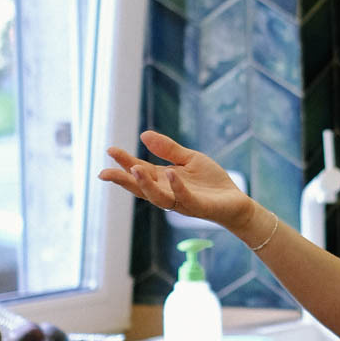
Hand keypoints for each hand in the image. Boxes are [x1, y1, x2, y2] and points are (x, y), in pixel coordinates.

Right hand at [99, 130, 252, 235]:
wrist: (235, 201)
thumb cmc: (210, 182)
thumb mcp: (189, 159)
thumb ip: (168, 149)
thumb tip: (144, 134)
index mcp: (164, 180)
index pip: (139, 171)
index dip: (124, 162)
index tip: (109, 150)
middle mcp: (168, 192)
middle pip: (140, 188)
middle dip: (123, 180)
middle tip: (104, 173)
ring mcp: (182, 201)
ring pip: (158, 197)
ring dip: (145, 185)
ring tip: (135, 169)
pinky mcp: (198, 206)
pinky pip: (185, 198)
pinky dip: (176, 187)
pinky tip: (170, 173)